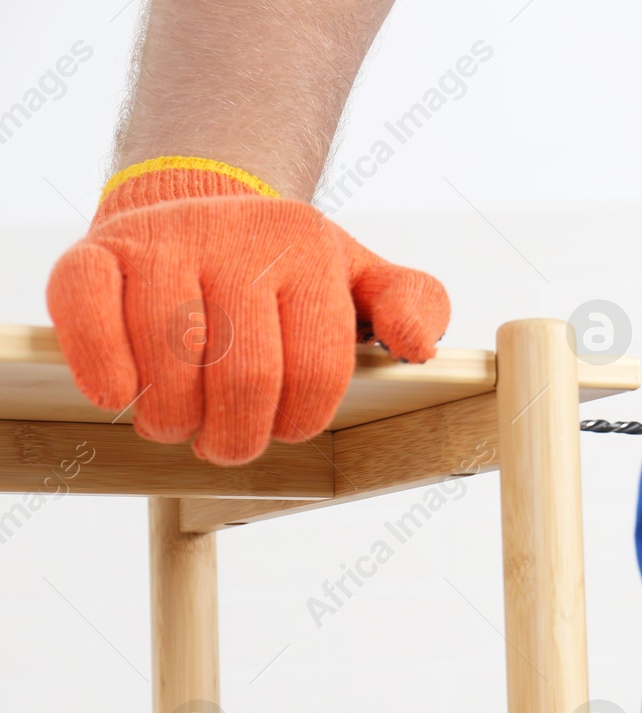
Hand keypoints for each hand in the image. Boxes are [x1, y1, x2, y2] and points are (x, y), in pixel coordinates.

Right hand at [47, 158, 449, 464]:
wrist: (198, 205)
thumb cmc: (285, 268)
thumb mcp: (361, 279)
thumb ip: (412, 306)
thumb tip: (419, 346)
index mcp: (308, 249)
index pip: (317, 369)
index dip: (298, 422)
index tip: (282, 430)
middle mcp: (238, 237)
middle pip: (246, 375)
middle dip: (237, 434)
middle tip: (225, 444)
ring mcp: (164, 240)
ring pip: (170, 358)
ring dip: (172, 418)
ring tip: (178, 422)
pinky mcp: (96, 250)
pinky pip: (89, 315)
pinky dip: (105, 371)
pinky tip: (120, 395)